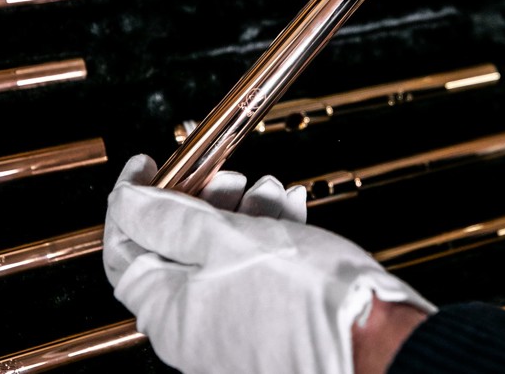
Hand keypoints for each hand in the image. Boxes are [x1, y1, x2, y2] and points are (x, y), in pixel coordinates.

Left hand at [103, 155, 434, 373]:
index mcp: (169, 314)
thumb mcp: (227, 239)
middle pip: (176, 248)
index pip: (126, 247)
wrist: (378, 338)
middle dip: (200, 199)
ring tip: (267, 188)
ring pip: (221, 255)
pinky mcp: (268, 323)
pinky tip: (288, 211)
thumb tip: (126, 202)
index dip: (133, 198)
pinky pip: (252, 272)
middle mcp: (195, 329)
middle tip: (221, 175)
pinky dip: (266, 235)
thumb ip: (169, 217)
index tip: (147, 166)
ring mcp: (232, 328)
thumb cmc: (308, 300)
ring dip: (240, 211)